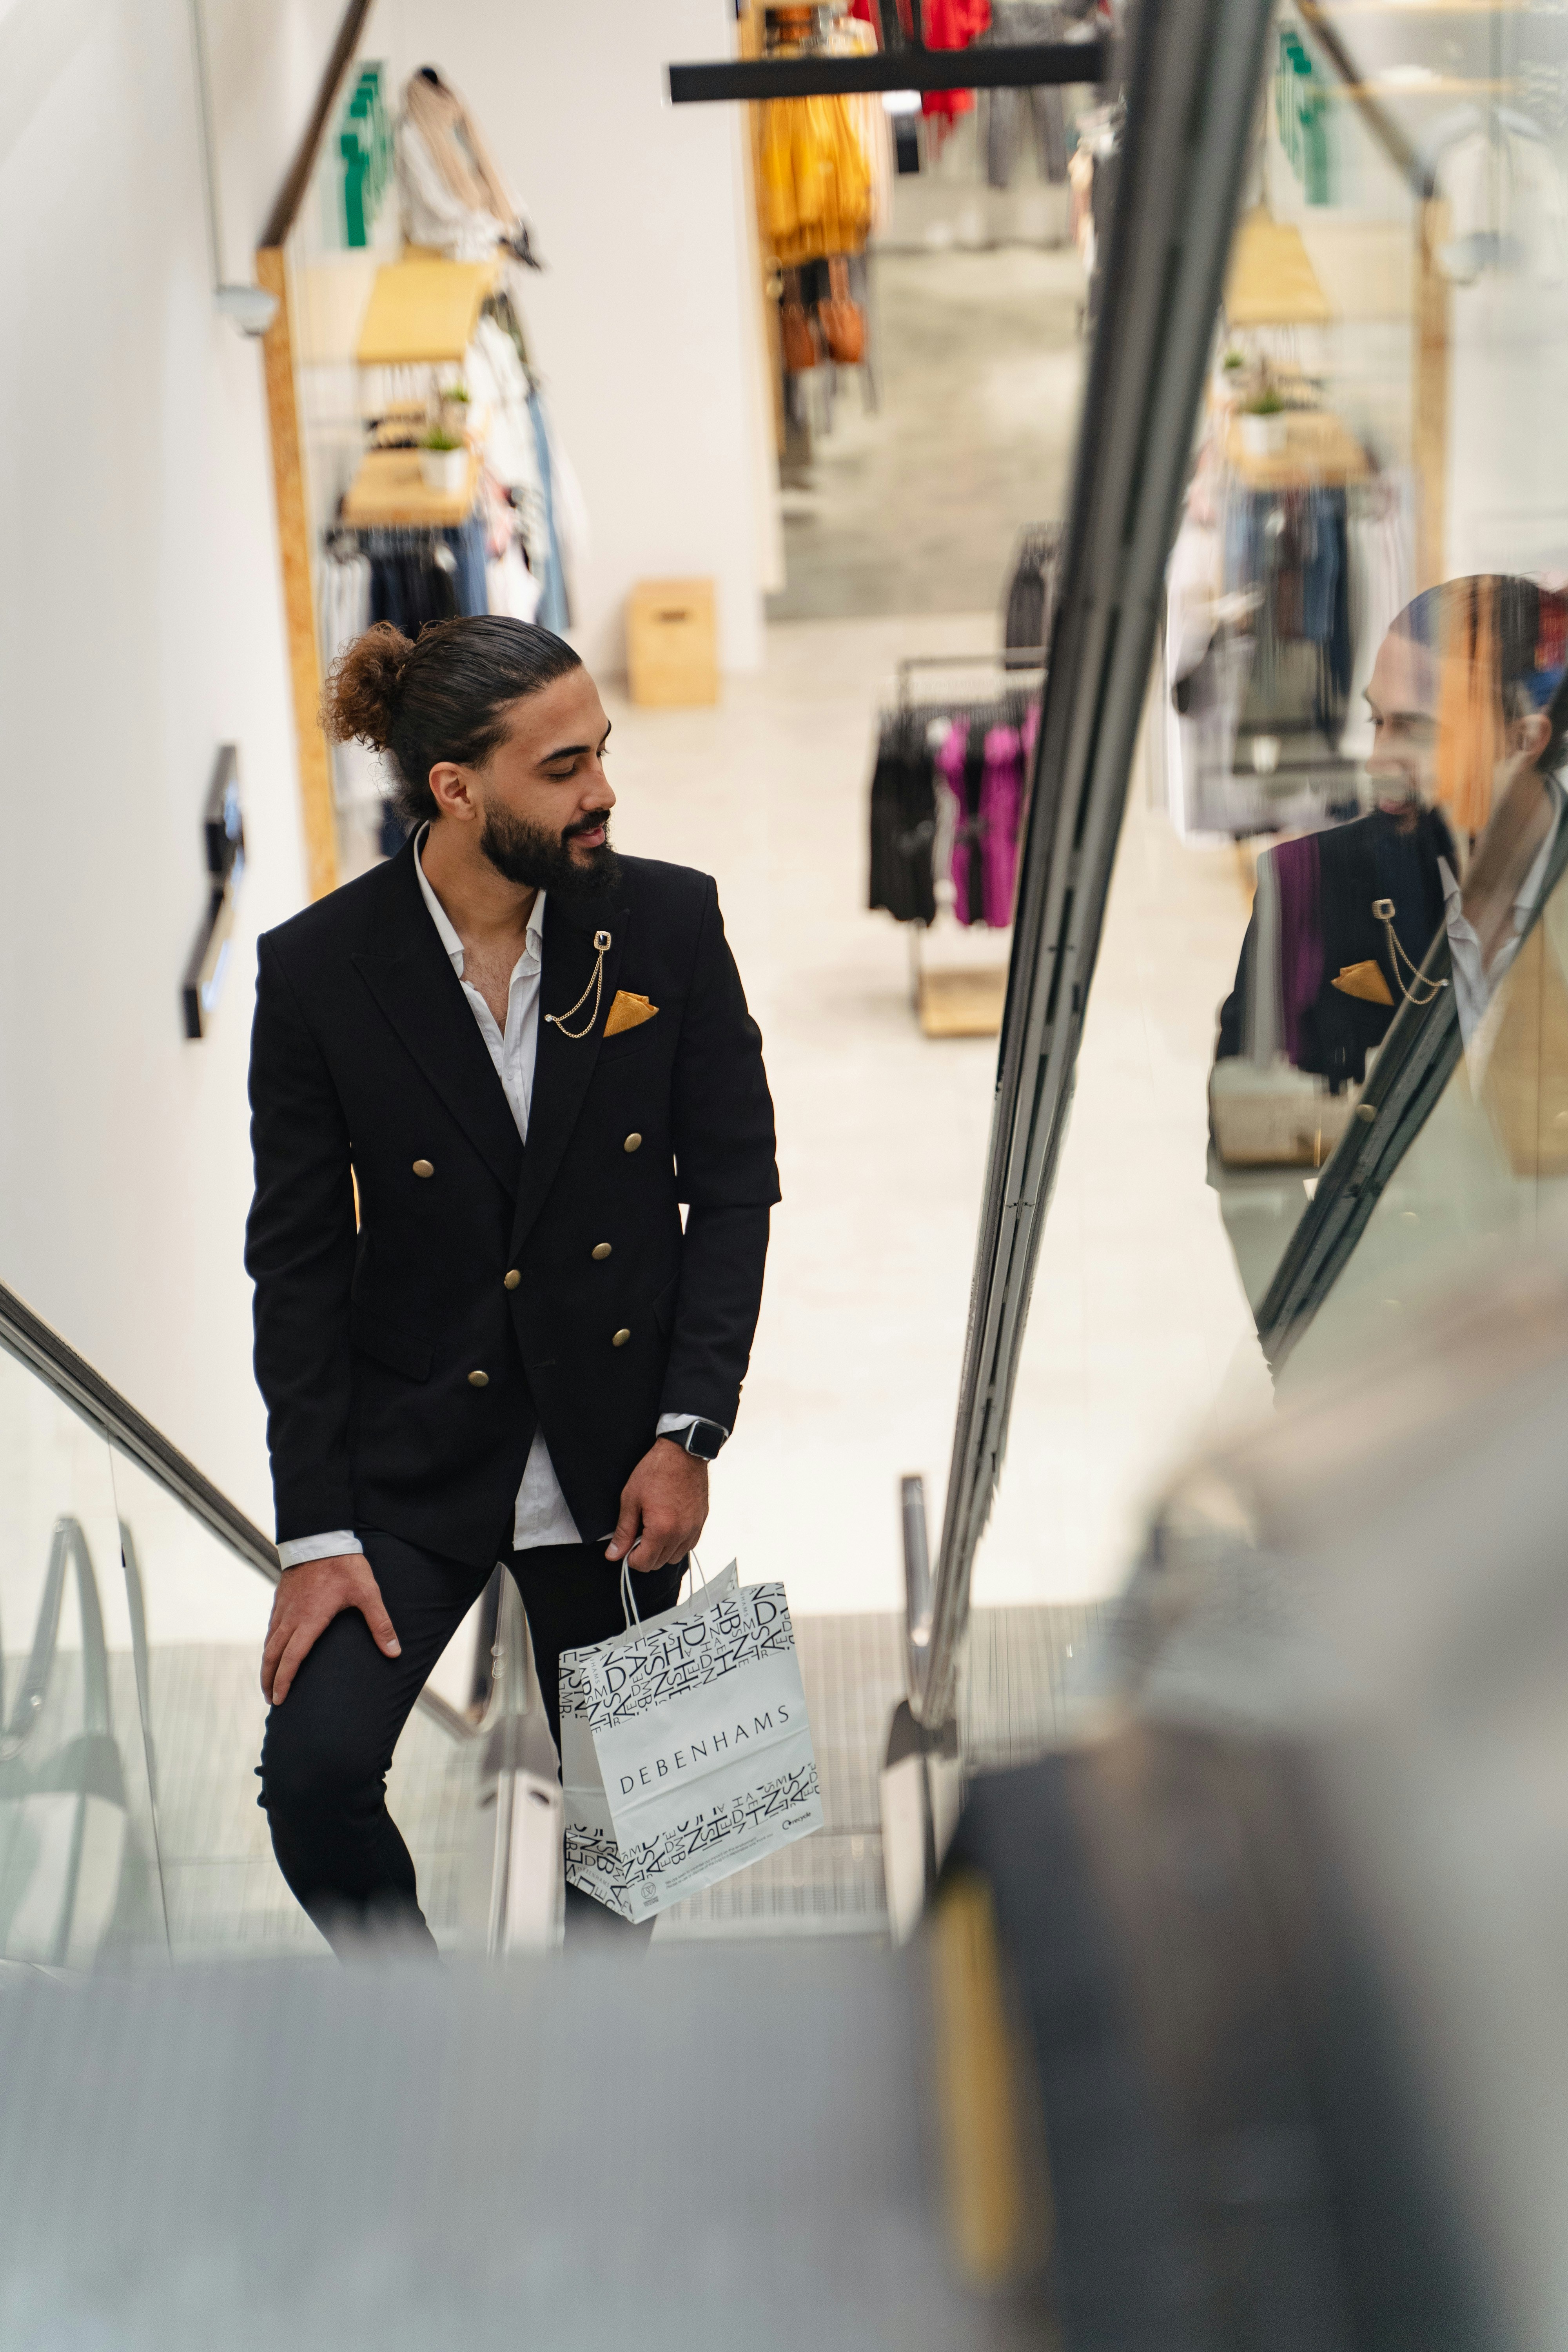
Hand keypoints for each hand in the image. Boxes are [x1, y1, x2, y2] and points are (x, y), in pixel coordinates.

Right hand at [261, 1552, 400, 1705]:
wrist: (320, 1536)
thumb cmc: (345, 1565)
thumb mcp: (367, 1593)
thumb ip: (380, 1623)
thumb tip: (395, 1652)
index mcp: (309, 1620)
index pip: (292, 1658)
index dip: (284, 1680)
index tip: (279, 1699)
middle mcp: (291, 1617)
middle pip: (273, 1655)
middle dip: (269, 1679)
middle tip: (270, 1699)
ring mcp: (283, 1607)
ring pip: (269, 1641)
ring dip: (267, 1664)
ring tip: (268, 1681)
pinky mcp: (281, 1598)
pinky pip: (270, 1627)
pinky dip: (269, 1644)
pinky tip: (273, 1649)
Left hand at [606, 1439, 708, 1573]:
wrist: (682, 1452)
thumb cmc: (656, 1470)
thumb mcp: (631, 1499)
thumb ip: (623, 1531)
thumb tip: (614, 1553)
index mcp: (662, 1530)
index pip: (644, 1564)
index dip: (630, 1558)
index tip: (627, 1546)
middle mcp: (681, 1534)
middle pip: (659, 1564)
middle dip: (645, 1555)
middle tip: (638, 1535)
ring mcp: (694, 1529)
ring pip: (675, 1557)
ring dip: (662, 1551)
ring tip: (653, 1530)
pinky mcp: (701, 1522)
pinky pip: (689, 1545)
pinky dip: (677, 1543)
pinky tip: (668, 1527)